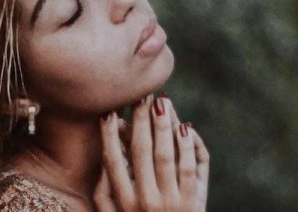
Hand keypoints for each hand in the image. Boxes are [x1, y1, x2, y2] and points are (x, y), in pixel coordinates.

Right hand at [95, 92, 209, 210]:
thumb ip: (104, 191)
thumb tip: (106, 158)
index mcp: (123, 203)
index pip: (113, 160)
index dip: (110, 135)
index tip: (110, 113)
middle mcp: (145, 200)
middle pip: (141, 151)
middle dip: (141, 120)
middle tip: (140, 96)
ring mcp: (171, 201)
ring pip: (166, 154)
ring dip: (163, 125)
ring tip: (161, 102)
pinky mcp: (193, 201)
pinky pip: (189, 167)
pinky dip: (187, 145)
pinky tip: (183, 126)